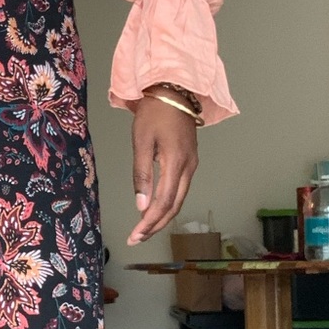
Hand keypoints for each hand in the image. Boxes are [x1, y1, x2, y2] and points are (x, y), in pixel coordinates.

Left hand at [128, 95, 198, 244]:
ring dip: (162, 216)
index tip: (136, 235)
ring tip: (144, 228)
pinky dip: (168, 203)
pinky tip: (156, 208)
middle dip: (156, 225)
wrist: (174, 90)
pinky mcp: (190, 160)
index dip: (150, 222)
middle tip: (137, 238)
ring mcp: (192, 164)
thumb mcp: (141, 141)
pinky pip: (181, 189)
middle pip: (174, 206)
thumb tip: (141, 204)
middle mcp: (189, 167)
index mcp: (176, 163)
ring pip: (180, 199)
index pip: (164, 202)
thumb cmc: (154, 112)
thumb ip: (141, 174)